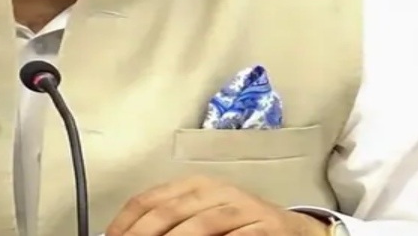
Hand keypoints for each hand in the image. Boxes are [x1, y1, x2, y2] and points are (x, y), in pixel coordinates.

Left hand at [106, 176, 329, 235]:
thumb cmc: (237, 226)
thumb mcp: (200, 217)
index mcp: (193, 186)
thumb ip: (168, 223)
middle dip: (144, 235)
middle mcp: (216, 191)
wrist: (292, 230)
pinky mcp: (267, 226)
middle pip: (170, 212)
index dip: (125, 223)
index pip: (148, 200)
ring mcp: (243, 208)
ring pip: (202, 223)